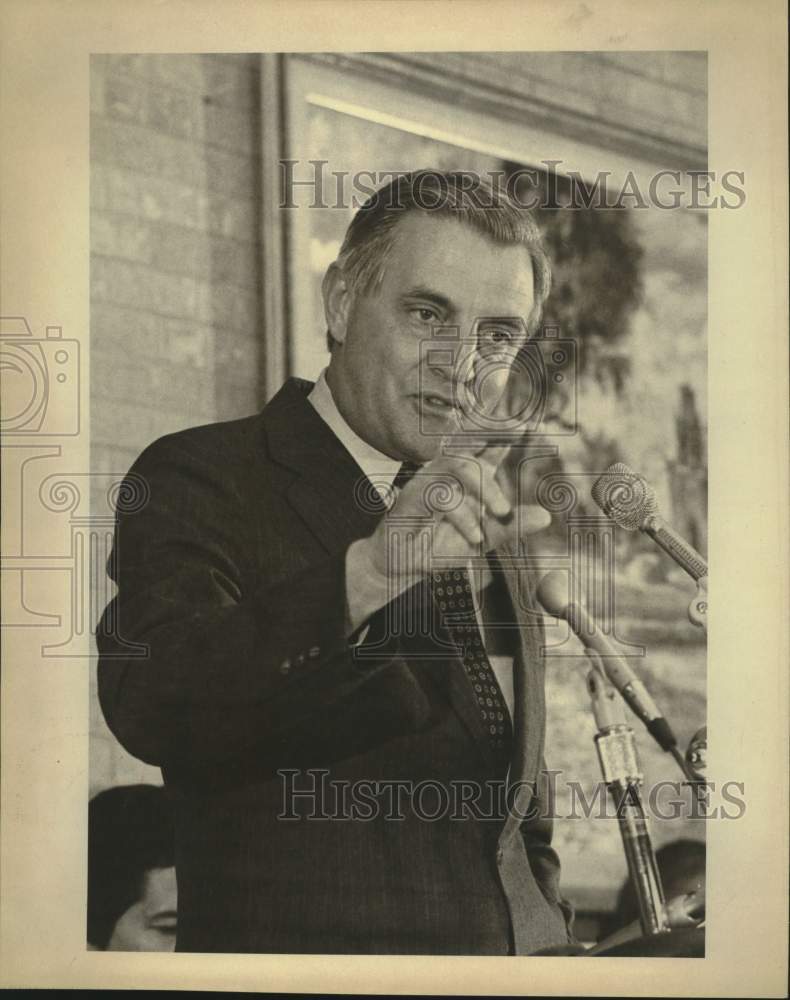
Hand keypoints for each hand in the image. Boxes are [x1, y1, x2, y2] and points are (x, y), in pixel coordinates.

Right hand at [346, 440, 550, 630]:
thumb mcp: (484, 538)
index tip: (532, 423)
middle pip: (473, 442)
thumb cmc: (439, 545)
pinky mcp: (411, 498)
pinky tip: (475, 536)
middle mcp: (446, 471)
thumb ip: (511, 527)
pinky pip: (441, 496)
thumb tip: (546, 516)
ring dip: (485, 488)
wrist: (401, 566)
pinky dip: (463, 516)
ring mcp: (427, 481)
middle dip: (497, 442)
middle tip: (513, 477)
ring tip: (501, 514)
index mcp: (466, 476)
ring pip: (460, 465)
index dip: (507, 428)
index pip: (487, 444)